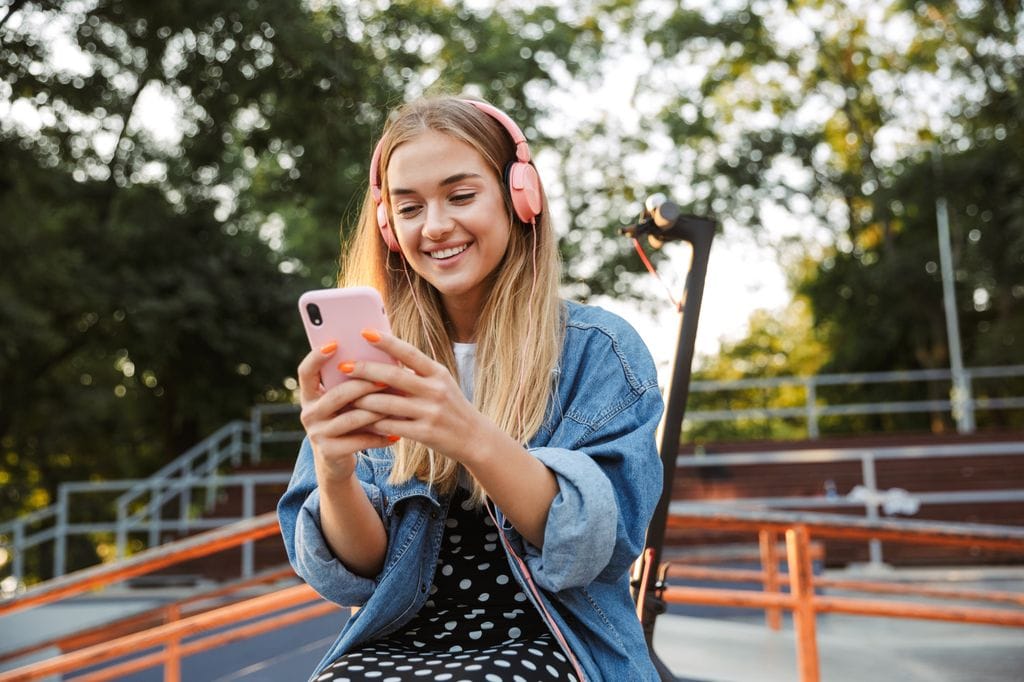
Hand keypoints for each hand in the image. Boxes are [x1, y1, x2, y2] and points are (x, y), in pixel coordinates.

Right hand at [297, 341, 395, 481]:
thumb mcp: (343, 400)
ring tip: (396, 405)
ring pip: (351, 418)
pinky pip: (359, 441)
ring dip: (376, 411)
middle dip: (364, 386)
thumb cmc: (345, 417)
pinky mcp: (330, 452)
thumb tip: (382, 355)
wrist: (336, 458)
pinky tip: (396, 433)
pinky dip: (380, 437)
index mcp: (309, 394)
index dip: (316, 357)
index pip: (306, 371)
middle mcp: (309, 413)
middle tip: (386, 379)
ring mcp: (317, 434)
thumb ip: (351, 381)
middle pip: (336, 395)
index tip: (335, 343)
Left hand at [345, 329, 485, 463]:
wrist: (475, 438)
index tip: (365, 332)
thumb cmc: (451, 407)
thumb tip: (384, 357)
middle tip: (344, 366)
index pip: (409, 353)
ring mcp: (430, 412)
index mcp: (438, 373)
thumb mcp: (441, 384)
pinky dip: (373, 423)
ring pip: (387, 403)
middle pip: (394, 376)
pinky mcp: (425, 433)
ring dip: (363, 400)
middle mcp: (435, 390)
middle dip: (365, 370)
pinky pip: (391, 426)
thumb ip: (417, 372)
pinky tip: (360, 420)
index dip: (387, 342)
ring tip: (346, 396)